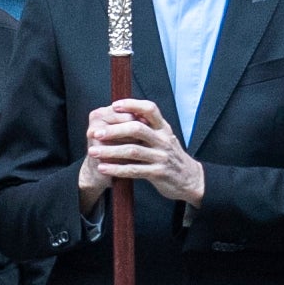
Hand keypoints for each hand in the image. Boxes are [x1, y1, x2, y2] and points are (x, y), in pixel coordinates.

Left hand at [85, 98, 202, 206]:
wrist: (190, 179)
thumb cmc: (170, 156)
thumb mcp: (164, 137)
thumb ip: (147, 128)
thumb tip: (122, 114)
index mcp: (163, 128)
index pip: (150, 109)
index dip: (132, 104)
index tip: (114, 105)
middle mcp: (163, 140)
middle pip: (137, 129)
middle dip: (114, 130)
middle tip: (95, 133)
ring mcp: (161, 157)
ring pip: (133, 151)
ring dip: (110, 151)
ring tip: (93, 152)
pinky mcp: (158, 173)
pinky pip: (134, 170)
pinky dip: (117, 169)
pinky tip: (103, 168)